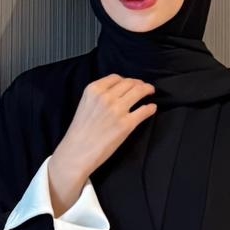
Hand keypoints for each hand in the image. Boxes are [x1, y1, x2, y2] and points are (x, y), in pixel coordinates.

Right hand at [47, 74, 156, 212]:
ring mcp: (117, 110)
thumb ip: (98, 95)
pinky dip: (150, 108)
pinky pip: (144, 110)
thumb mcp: (84, 104)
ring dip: (147, 90)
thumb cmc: (79, 132)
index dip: (127, 79)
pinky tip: (152, 107)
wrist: (77, 152)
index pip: (116, 78)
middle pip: (129, 83)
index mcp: (93, 90)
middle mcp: (106, 96)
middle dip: (139, 83)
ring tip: (150, 92)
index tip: (131, 83)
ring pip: (139, 92)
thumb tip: (116, 93)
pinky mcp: (126, 124)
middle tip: (144, 87)